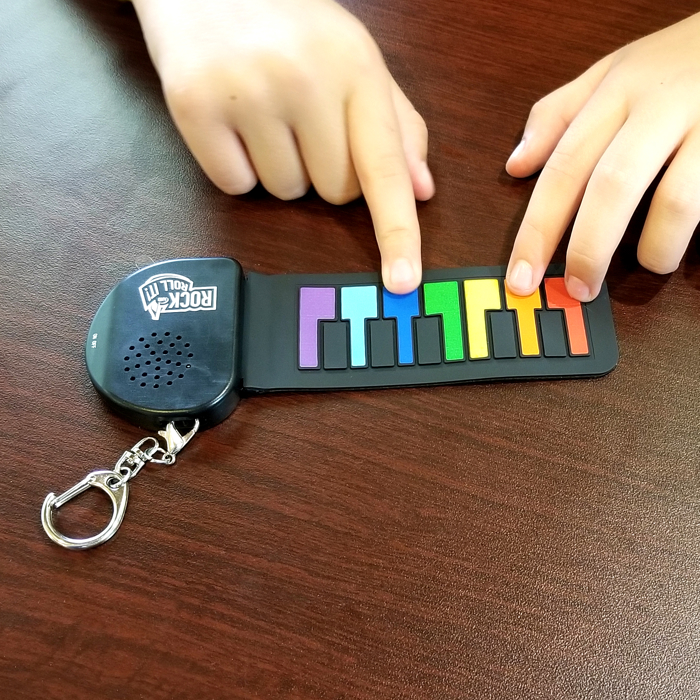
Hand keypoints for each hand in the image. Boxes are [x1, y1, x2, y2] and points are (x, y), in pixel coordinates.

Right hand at [132, 0, 433, 293]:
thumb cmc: (291, 25)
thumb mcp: (356, 60)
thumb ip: (396, 125)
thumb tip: (420, 189)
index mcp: (355, 67)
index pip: (384, 167)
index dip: (397, 231)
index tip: (404, 281)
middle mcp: (303, 79)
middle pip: (334, 192)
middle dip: (324, 170)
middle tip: (302, 118)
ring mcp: (246, 94)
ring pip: (285, 194)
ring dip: (280, 167)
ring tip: (265, 111)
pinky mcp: (194, 107)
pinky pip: (236, 186)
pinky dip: (238, 166)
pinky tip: (234, 120)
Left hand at [505, 12, 699, 300]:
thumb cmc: (675, 61)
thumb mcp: (612, 71)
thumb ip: (559, 115)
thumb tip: (515, 165)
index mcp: (616, 93)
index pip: (564, 169)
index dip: (537, 230)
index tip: (520, 278)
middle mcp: (660, 107)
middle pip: (611, 186)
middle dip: (588, 248)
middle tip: (579, 289)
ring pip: (675, 202)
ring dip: (656, 248)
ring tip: (652, 263)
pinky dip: (693, 234)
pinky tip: (684, 241)